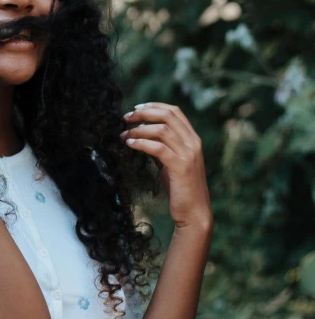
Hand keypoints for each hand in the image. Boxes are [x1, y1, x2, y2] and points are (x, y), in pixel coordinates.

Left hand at [120, 102, 212, 230]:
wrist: (194, 212)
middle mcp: (193, 143)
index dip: (154, 106)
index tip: (136, 108)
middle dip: (144, 113)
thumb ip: (162, 146)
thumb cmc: (181, 187)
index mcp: (192, 139)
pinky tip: (130, 144)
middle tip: (126, 118)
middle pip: (168, 116)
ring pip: (162, 130)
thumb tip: (142, 133)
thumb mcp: (171, 161)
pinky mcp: (181, 166)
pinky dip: (142, 143)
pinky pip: (158, 148)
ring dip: (139, 129)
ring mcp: (189, 154)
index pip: (175, 111)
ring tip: (124, 134)